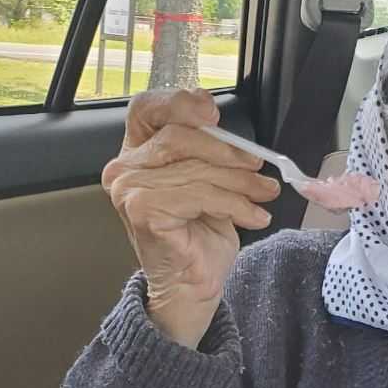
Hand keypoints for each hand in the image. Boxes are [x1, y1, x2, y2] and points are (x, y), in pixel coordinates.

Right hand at [101, 88, 279, 348]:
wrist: (191, 284)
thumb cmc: (198, 234)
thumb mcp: (207, 181)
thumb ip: (210, 153)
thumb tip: (242, 143)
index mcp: (136, 152)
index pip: (147, 108)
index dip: (180, 103)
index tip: (214, 115)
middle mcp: (123, 167)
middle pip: (179, 136)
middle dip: (228, 152)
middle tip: (258, 167)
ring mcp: (128, 189)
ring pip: (196, 169)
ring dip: (239, 183)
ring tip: (264, 196)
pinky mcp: (142, 210)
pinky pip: (199, 194)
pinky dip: (234, 205)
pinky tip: (253, 217)